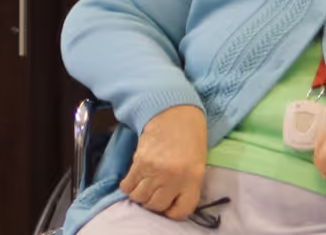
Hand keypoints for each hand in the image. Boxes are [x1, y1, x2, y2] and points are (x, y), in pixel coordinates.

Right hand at [119, 104, 207, 220]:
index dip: (172, 212)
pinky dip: (128, 186)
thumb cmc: (189, 138)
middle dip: (153, 204)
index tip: (168, 207)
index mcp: (193, 179)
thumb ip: (187, 185)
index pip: (181, 211)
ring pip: (140, 197)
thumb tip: (171, 201)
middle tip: (152, 195)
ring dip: (140, 195)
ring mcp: (155, 170)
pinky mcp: (139, 162)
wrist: (173, 112)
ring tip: (142, 188)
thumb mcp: (197, 164)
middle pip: (156, 205)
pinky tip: (132, 181)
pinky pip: (128, 184)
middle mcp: (174, 178)